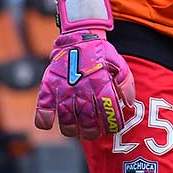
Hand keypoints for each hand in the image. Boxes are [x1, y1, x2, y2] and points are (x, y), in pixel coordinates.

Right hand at [34, 0, 134, 138]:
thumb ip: (126, 83)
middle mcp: (82, 85)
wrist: (78, 37)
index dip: (112, 121)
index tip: (114, 128)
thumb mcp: (119, 63)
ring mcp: (64, 86)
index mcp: (101, 80)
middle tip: (94, 134)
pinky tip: (47, 124)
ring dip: (70, 128)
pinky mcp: (49, 85)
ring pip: (65, 115)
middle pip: (86, 116)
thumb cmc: (101, 54)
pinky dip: (43, 118)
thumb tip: (129, 103)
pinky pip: (43, 105)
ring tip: (75, 132)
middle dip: (91, 130)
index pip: (108, 107)